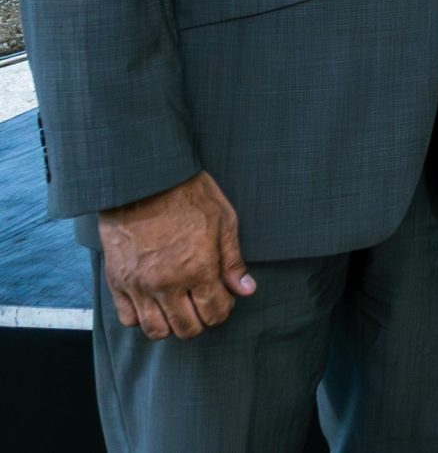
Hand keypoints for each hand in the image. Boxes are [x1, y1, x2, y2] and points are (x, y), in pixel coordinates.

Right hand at [98, 172, 256, 340]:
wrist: (144, 181)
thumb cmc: (189, 195)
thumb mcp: (224, 221)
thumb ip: (233, 260)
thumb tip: (246, 289)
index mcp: (199, 269)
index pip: (214, 313)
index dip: (223, 311)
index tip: (224, 301)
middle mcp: (167, 284)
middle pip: (186, 328)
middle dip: (200, 322)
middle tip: (203, 307)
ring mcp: (139, 286)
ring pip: (156, 331)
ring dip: (171, 326)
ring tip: (179, 310)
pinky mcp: (117, 282)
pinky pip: (127, 318)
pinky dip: (141, 318)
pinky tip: (153, 304)